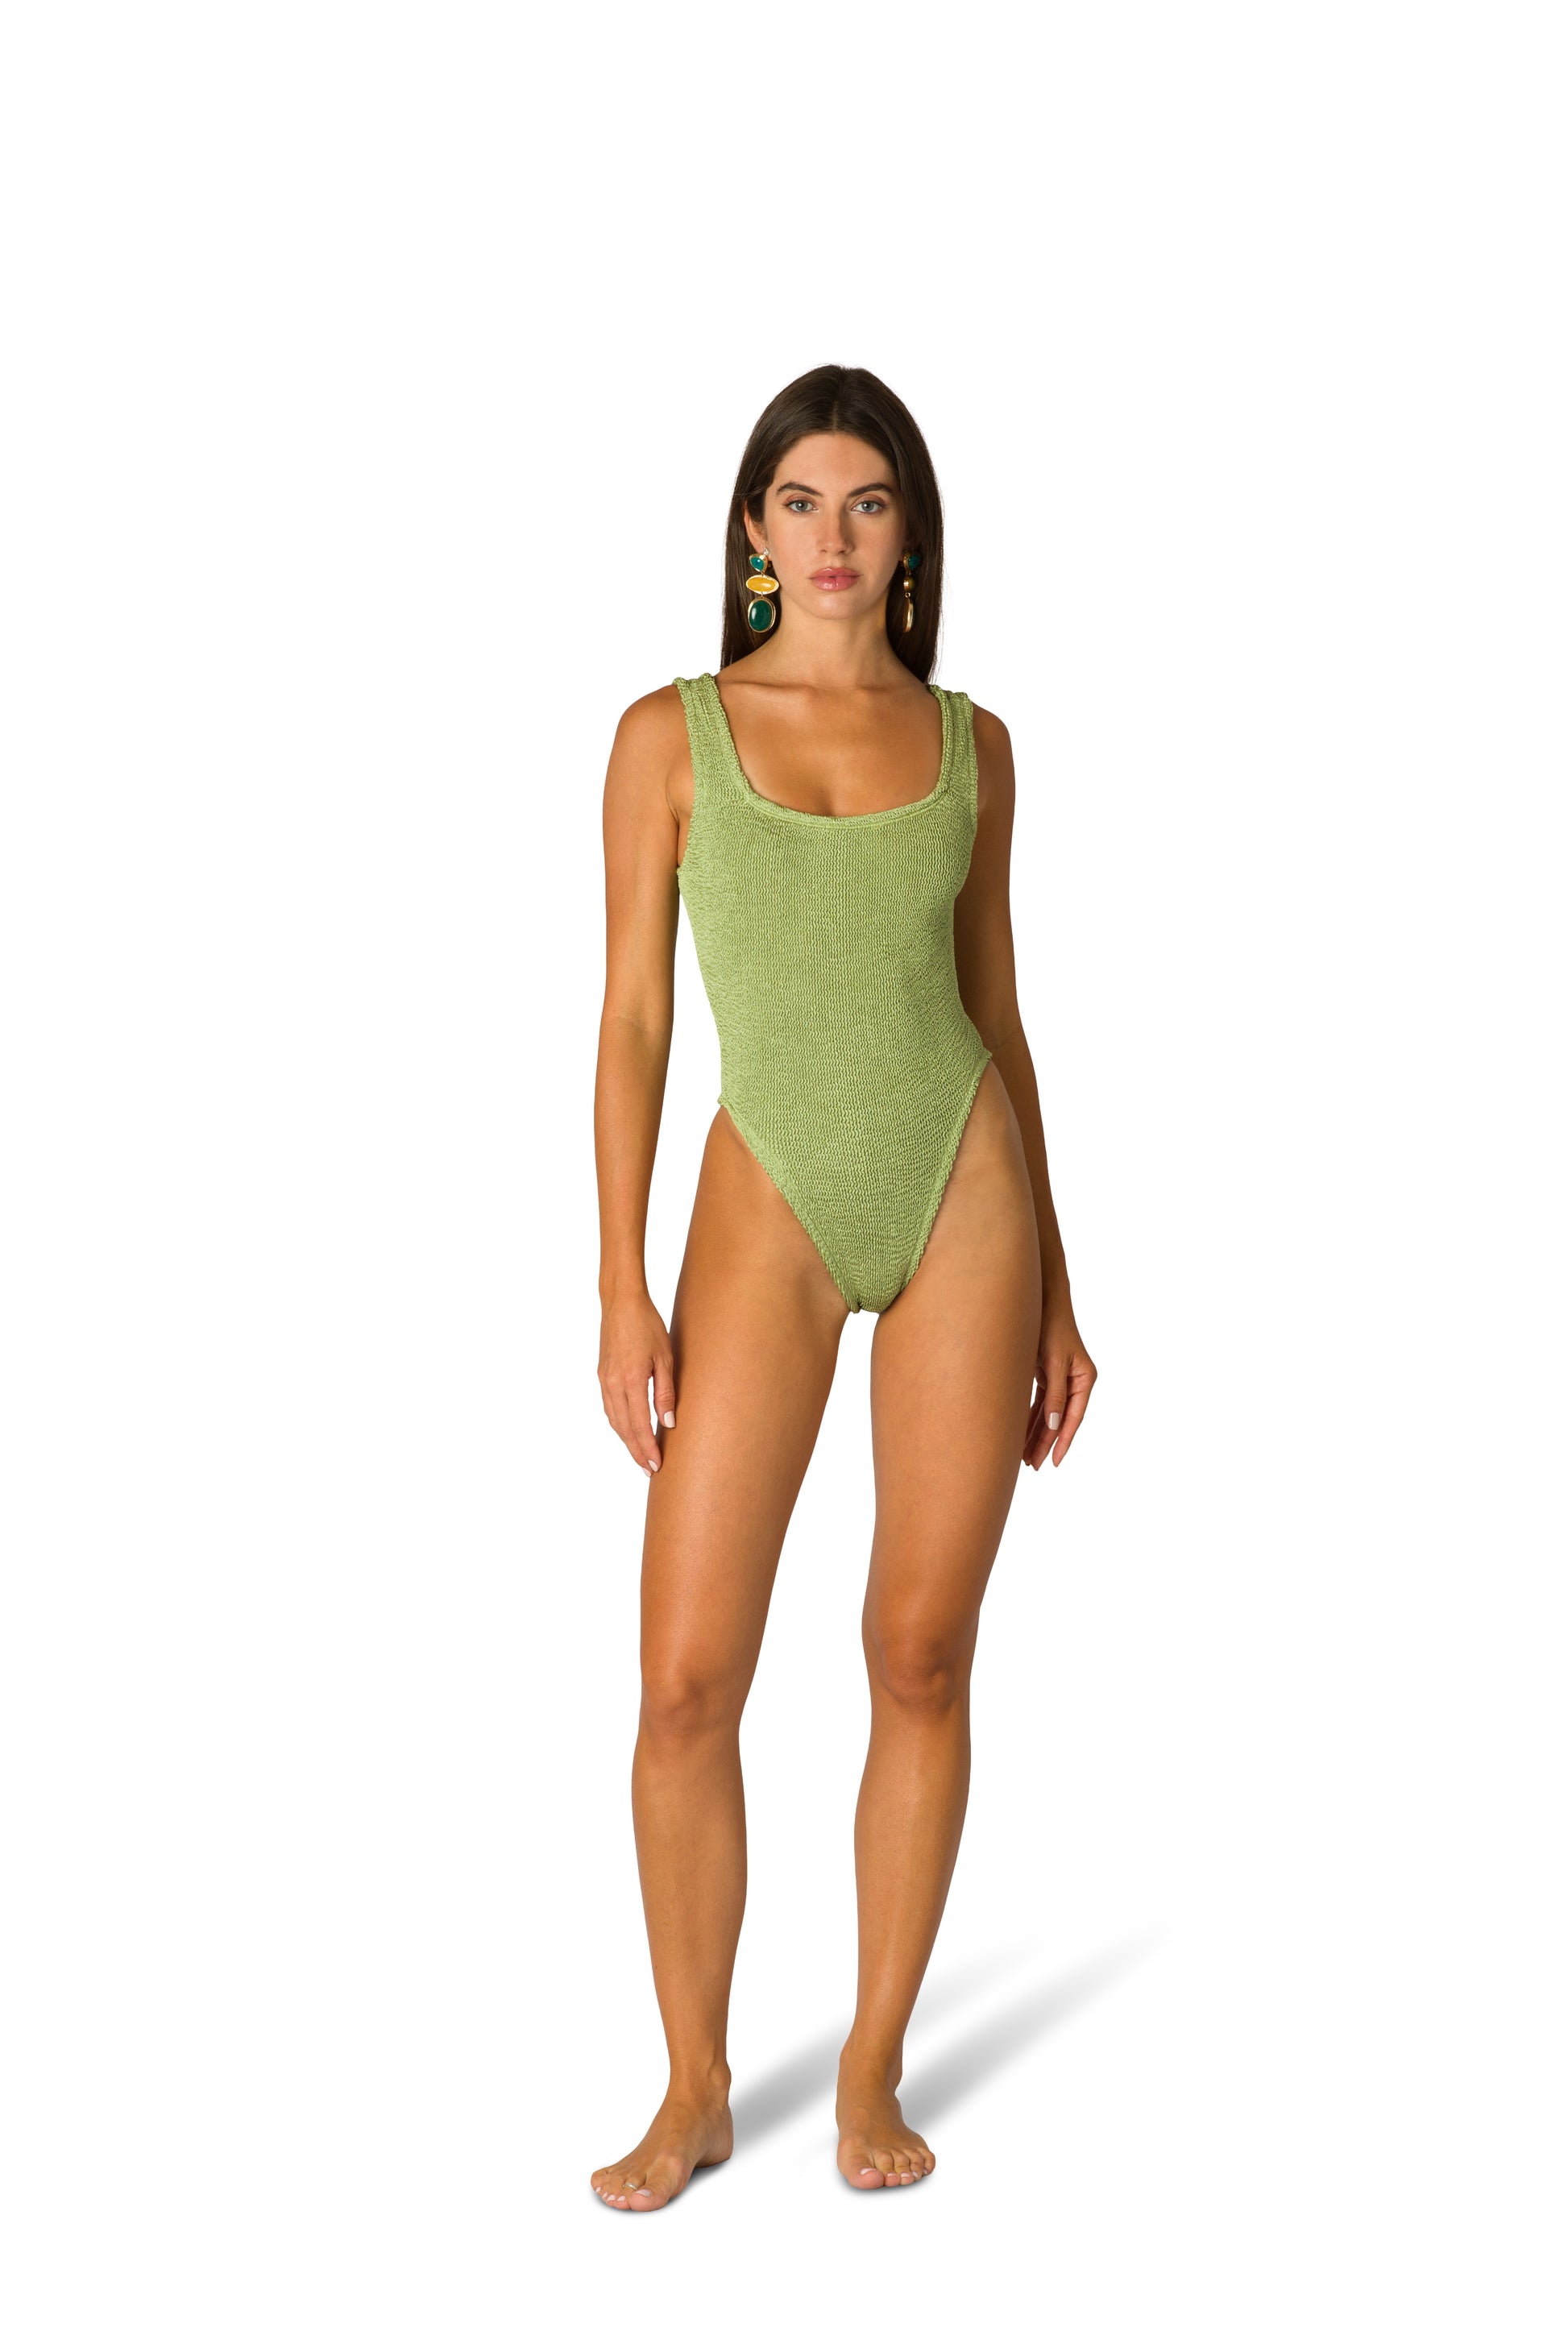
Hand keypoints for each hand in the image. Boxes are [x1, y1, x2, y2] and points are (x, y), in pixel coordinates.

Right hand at [598, 1287, 677, 1476]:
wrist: (621, 1303)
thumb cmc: (647, 1325)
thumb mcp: (665, 1357)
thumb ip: (666, 1391)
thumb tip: (669, 1422)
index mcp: (631, 1380)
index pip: (639, 1424)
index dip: (647, 1447)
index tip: (656, 1465)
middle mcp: (613, 1384)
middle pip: (623, 1428)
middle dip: (636, 1451)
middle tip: (649, 1470)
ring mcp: (604, 1380)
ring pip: (614, 1420)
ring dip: (626, 1440)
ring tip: (640, 1455)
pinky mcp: (602, 1375)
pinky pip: (609, 1407)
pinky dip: (618, 1424)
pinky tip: (627, 1430)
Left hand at [1023, 1308, 1096, 1469]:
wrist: (1040, 1300)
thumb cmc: (1049, 1327)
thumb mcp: (1053, 1363)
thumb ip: (1054, 1395)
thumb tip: (1052, 1426)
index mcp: (1084, 1379)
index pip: (1073, 1418)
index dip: (1062, 1441)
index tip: (1053, 1462)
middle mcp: (1076, 1381)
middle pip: (1059, 1419)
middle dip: (1045, 1442)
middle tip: (1033, 1465)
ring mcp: (1061, 1378)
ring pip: (1048, 1413)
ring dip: (1036, 1433)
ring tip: (1024, 1457)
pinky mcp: (1047, 1374)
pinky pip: (1040, 1403)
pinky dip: (1030, 1418)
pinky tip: (1021, 1434)